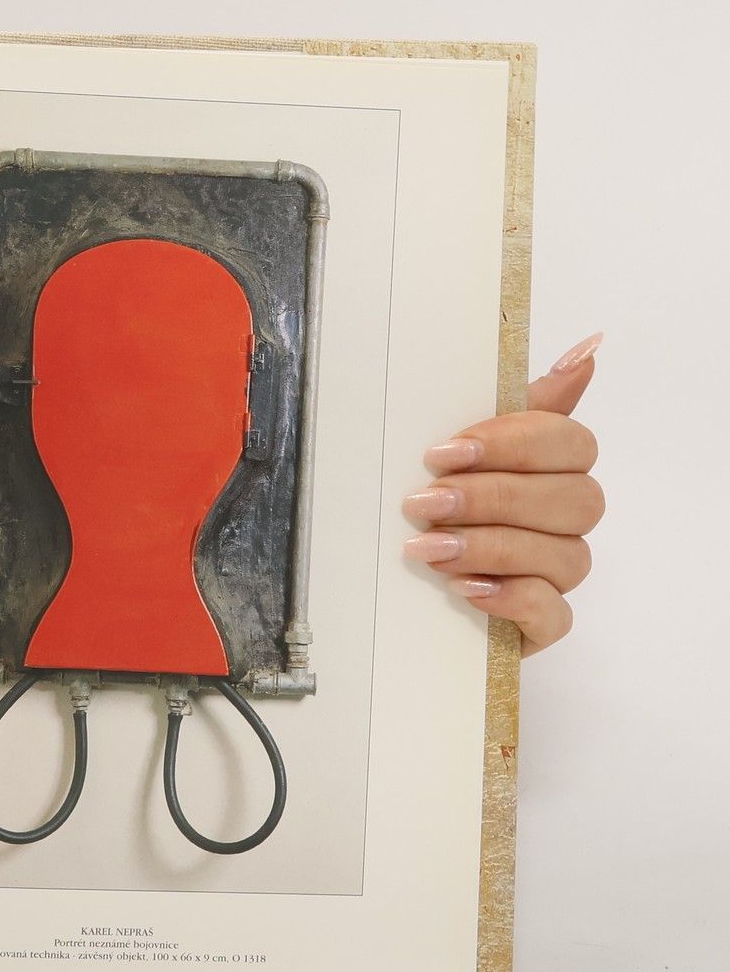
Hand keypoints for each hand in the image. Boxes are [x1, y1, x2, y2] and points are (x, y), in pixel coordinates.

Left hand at [403, 333, 603, 654]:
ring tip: (427, 550)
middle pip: (574, 499)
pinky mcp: (540, 624)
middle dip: (494, 498)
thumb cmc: (426, 503)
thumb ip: (517, 399)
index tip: (442, 453)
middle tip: (423, 504)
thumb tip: (589, 347)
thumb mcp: (454, 447)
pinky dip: (513, 599)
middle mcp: (562, 518)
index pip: (570, 442)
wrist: (382, 582)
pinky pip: (555, 615)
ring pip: (567, 555)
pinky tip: (467, 589)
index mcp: (548, 467)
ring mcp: (555, 572)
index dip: (513, 444)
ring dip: (492, 547)